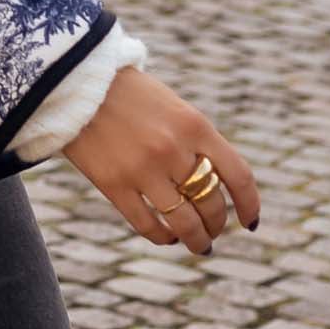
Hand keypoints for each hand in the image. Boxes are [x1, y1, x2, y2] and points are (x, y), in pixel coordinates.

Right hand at [65, 67, 260, 254]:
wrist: (80, 83)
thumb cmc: (131, 96)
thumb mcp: (175, 109)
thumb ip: (197, 143)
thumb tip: (215, 187)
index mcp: (196, 126)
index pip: (238, 175)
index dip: (249, 204)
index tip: (249, 223)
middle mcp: (174, 149)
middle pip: (211, 203)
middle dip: (217, 224)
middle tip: (213, 231)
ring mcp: (144, 169)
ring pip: (184, 222)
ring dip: (196, 240)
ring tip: (198, 245)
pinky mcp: (114, 184)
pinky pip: (147, 224)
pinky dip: (163, 237)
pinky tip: (167, 237)